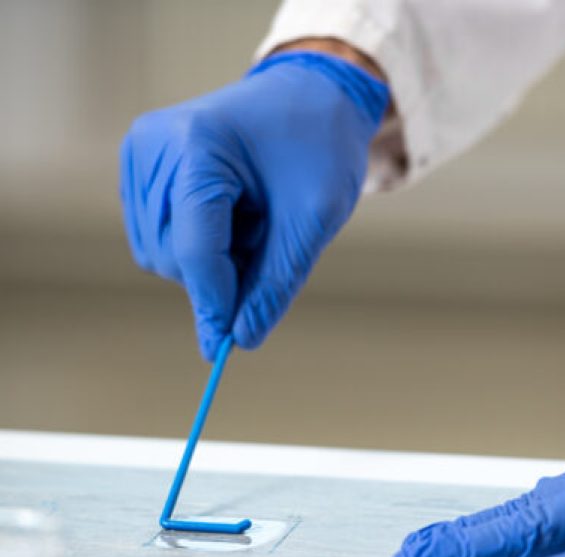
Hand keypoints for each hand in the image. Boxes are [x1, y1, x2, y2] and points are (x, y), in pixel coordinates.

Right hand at [119, 51, 388, 359]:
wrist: (309, 96)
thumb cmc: (319, 148)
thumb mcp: (312, 220)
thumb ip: (275, 283)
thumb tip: (240, 340)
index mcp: (198, 146)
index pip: (196, 248)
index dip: (216, 301)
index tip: (228, 348)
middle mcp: (153, 147)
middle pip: (172, 257)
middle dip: (220, 274)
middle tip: (267, 246)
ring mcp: (140, 156)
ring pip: (159, 255)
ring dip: (209, 260)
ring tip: (251, 220)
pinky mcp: (139, 170)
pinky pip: (157, 239)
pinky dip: (197, 246)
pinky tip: (229, 216)